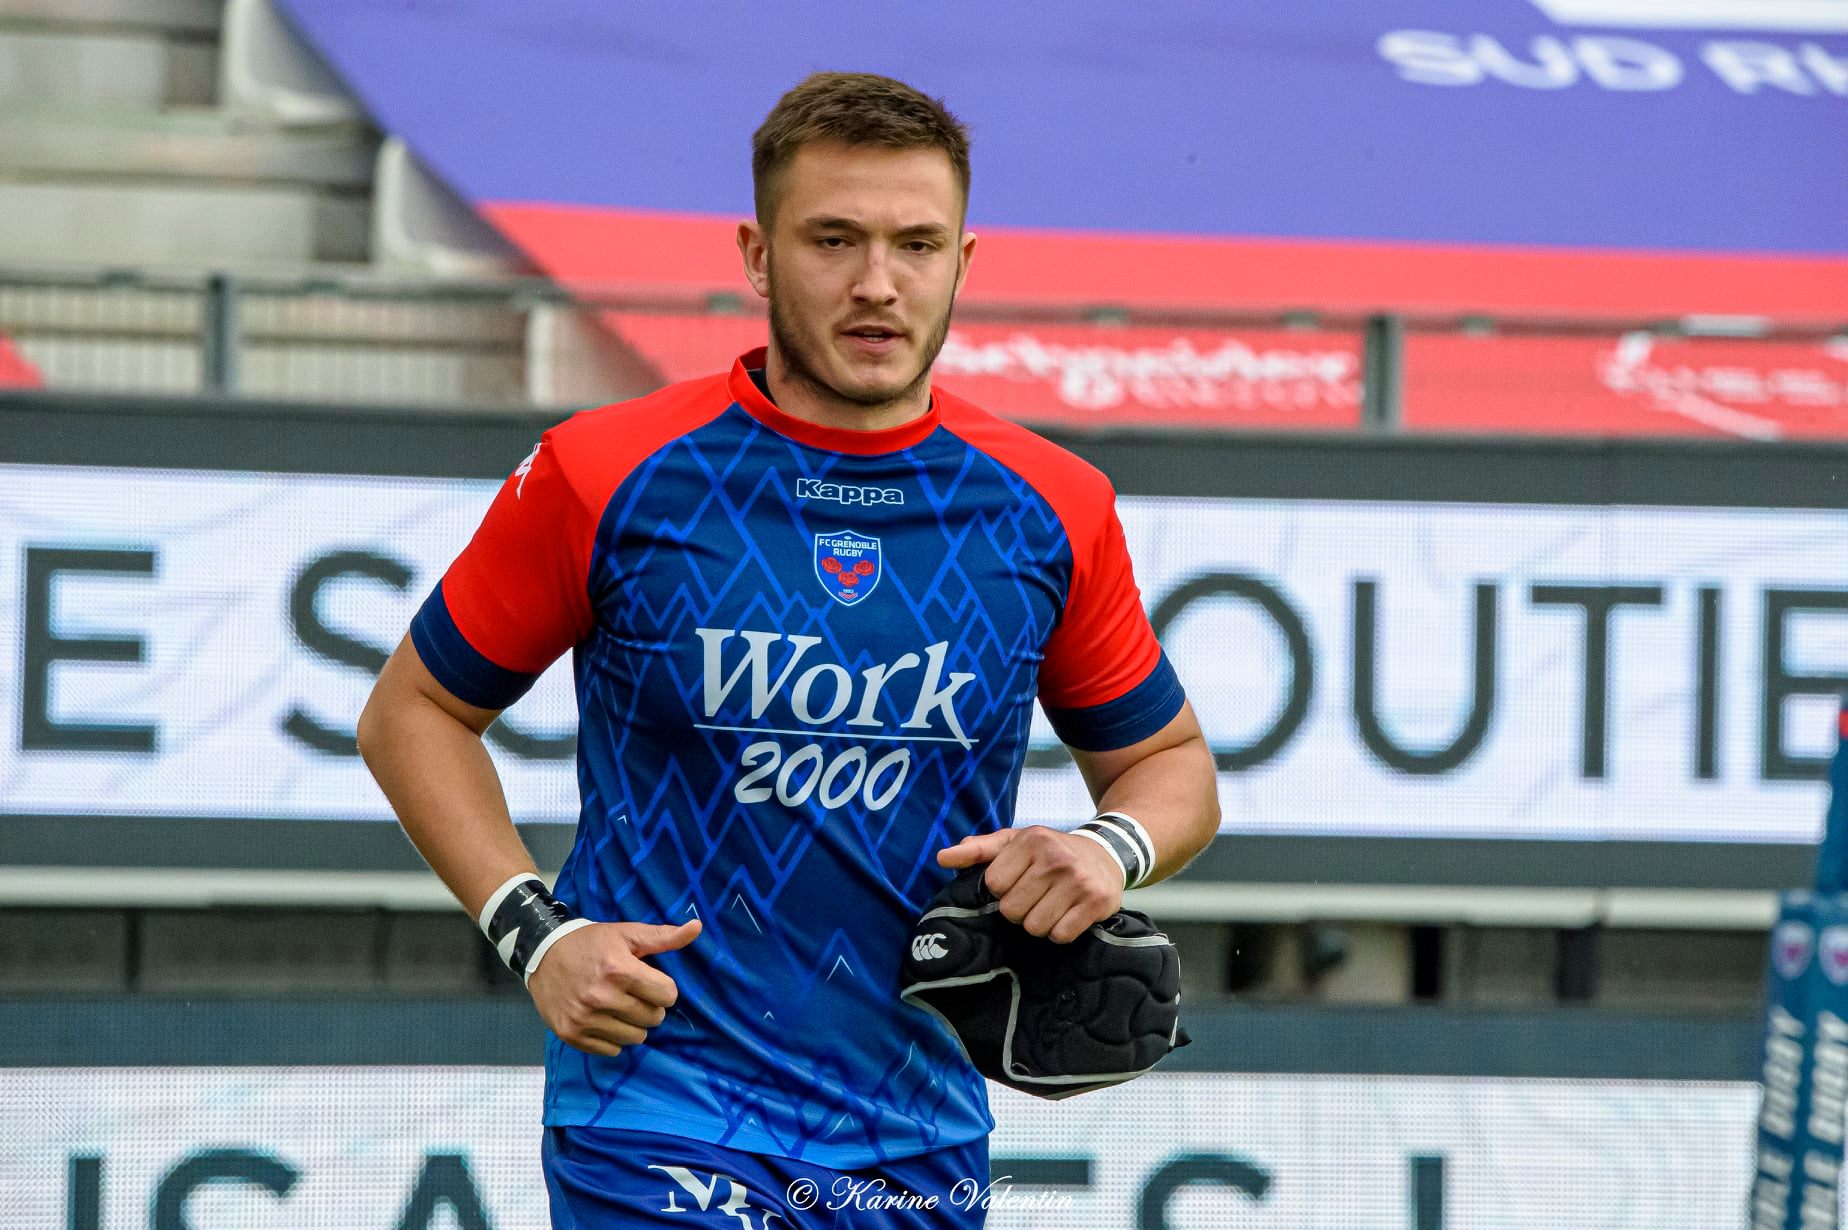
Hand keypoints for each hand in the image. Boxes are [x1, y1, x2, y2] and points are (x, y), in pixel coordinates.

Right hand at [525, 918, 701, 1056]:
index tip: (651, 982)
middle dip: (650, 1006)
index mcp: (619, 970)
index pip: (667, 995)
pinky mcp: (571, 1034)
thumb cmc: (590, 943)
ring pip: (635, 1038)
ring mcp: (585, 1018)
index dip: (663, 988)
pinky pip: (611, 1050)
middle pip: (653, 1019)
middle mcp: (601, 997)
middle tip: (634, 994)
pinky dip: (612, 1038)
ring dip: (633, 1025)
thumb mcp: (626, 934)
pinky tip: (604, 1019)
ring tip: (619, 1007)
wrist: (542, 954)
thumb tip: (697, 926)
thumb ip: (663, 936)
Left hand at [938, 826, 1123, 943]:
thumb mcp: (1015, 842)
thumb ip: (979, 850)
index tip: (1018, 881)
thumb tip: (942, 857)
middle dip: (1020, 909)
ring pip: (1034, 927)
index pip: (994, 885)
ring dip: (1039, 922)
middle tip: (1036, 896)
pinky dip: (1060, 931)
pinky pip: (1060, 935)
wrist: (1106, 854)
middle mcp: (1056, 858)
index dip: (1003, 889)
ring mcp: (1078, 881)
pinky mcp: (1096, 903)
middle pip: (1012, 910)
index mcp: (1032, 839)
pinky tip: (1067, 914)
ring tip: (1051, 905)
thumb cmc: (1051, 851)